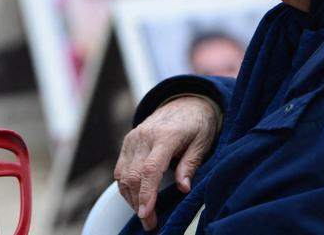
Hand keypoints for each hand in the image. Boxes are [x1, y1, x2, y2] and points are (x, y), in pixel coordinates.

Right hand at [114, 96, 218, 231]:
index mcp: (165, 136)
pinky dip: (125, 186)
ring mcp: (133, 138)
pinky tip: (136, 198)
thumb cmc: (198, 123)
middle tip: (150, 224)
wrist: (186, 101)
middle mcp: (144, 136)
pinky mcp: (128, 141)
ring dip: (131, 198)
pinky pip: (121, 169)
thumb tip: (183, 189)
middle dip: (139, 204)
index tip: (146, 214)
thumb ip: (191, 164)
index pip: (150, 169)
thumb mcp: (203, 142)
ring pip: (123, 175)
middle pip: (134, 175)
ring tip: (145, 214)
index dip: (147, 194)